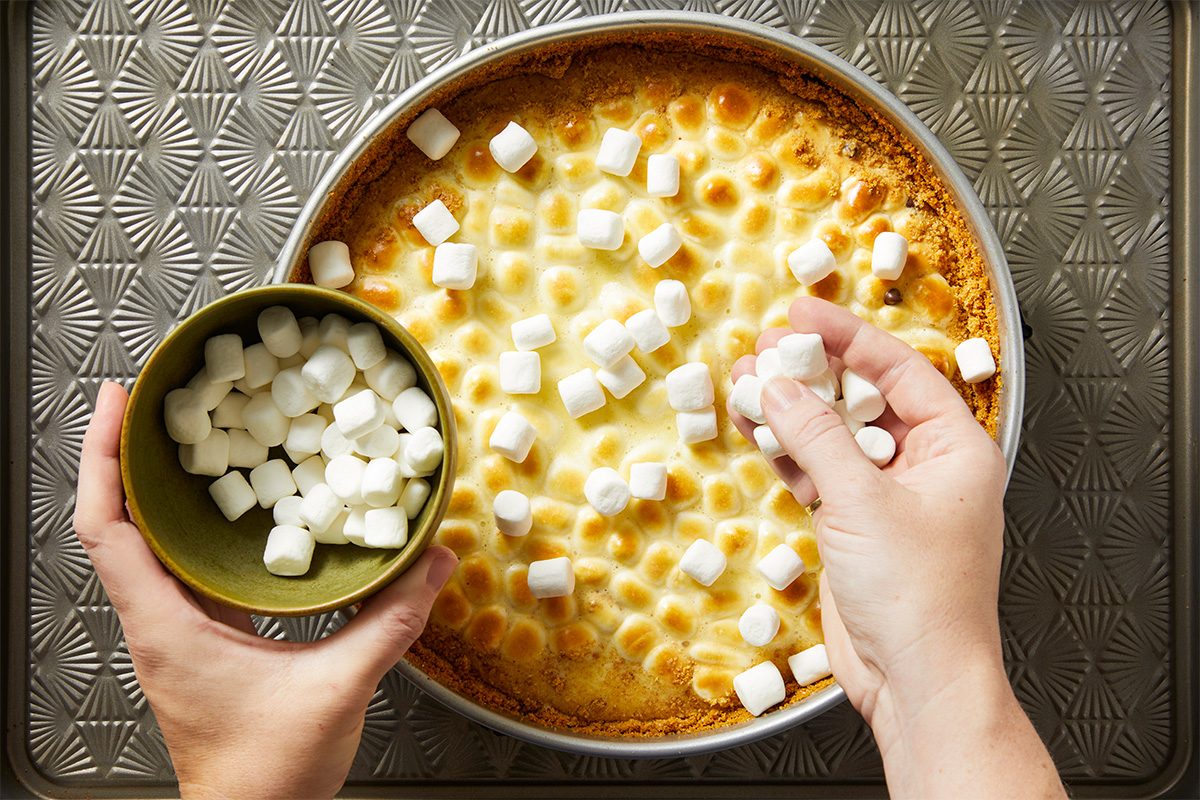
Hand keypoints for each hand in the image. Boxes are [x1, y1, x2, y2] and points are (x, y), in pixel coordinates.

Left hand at [73, 382, 457, 798]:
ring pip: (141, 547)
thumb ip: (391, 621)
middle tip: (154, 401)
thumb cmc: (268, 772)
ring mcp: (173, 635)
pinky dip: (188, 530)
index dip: (103, 458)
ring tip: (184, 441)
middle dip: (123, 456)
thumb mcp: (338, 686)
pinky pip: (177, 571)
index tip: (118, 403)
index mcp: (167, 626)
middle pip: (115, 524)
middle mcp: (156, 624)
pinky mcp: (197, 645)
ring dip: (152, 490)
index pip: (108, 528)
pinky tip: (231, 513)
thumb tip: (433, 562)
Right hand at [728, 298, 1061, 798]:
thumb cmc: (920, 598)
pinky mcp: (855, 523)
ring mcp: (887, 494)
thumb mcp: (864, 503)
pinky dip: (785, 451)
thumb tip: (781, 388)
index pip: (899, 370)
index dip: (848, 336)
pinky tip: (754, 426)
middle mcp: (924, 464)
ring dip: (790, 409)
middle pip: (862, 397)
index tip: (801, 314)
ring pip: (833, 433)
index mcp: (955, 447)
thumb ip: (818, 439)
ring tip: (744, 379)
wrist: (914, 680)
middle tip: (764, 346)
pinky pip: (816, 471)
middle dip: (811, 371)